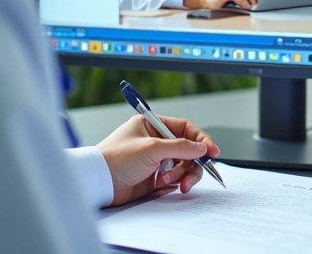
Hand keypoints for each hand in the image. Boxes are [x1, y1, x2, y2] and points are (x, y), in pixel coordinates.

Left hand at [96, 114, 220, 206]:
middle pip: (187, 150)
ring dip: (182, 174)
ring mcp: (155, 161)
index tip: (213, 151)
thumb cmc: (115, 159)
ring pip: (183, 166)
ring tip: (171, 181)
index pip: (185, 129)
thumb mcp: (151, 148)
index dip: (201, 140)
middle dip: (192, 162)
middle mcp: (155, 142)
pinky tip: (164, 185)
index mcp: (152, 126)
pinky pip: (174, 179)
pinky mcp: (154, 178)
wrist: (98, 183)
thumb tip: (201, 147)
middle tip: (193, 173)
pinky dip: (174, 183)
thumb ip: (180, 147)